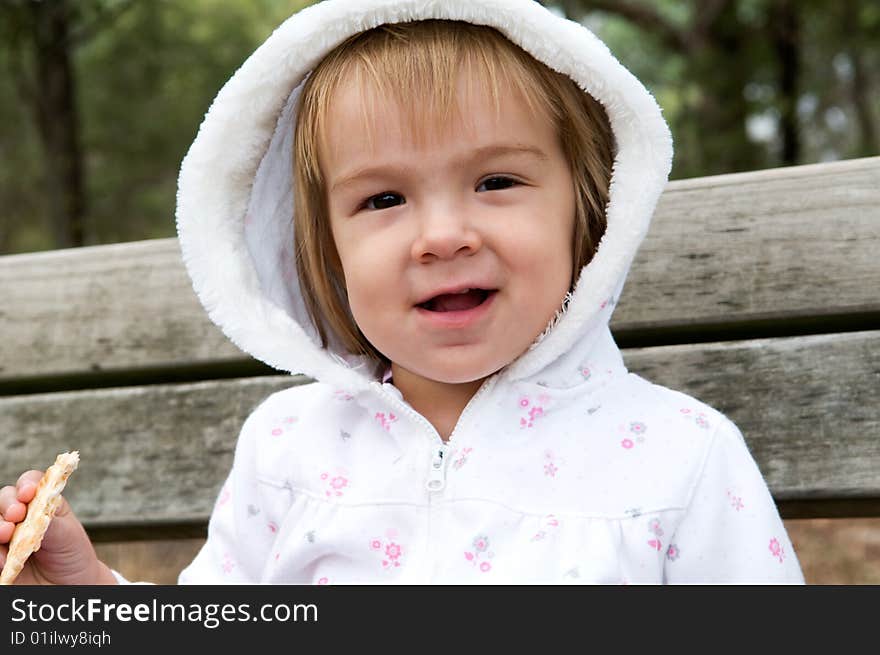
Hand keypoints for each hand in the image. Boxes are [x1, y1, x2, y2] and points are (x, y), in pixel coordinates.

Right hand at [0, 470, 116, 584]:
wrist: (69, 585)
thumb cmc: (71, 555)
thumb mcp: (68, 536)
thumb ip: (50, 522)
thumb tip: (33, 510)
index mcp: (43, 503)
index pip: (30, 483)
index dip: (27, 484)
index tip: (28, 493)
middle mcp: (21, 515)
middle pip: (4, 498)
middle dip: (7, 504)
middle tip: (16, 516)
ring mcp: (7, 535)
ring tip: (6, 536)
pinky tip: (3, 561)